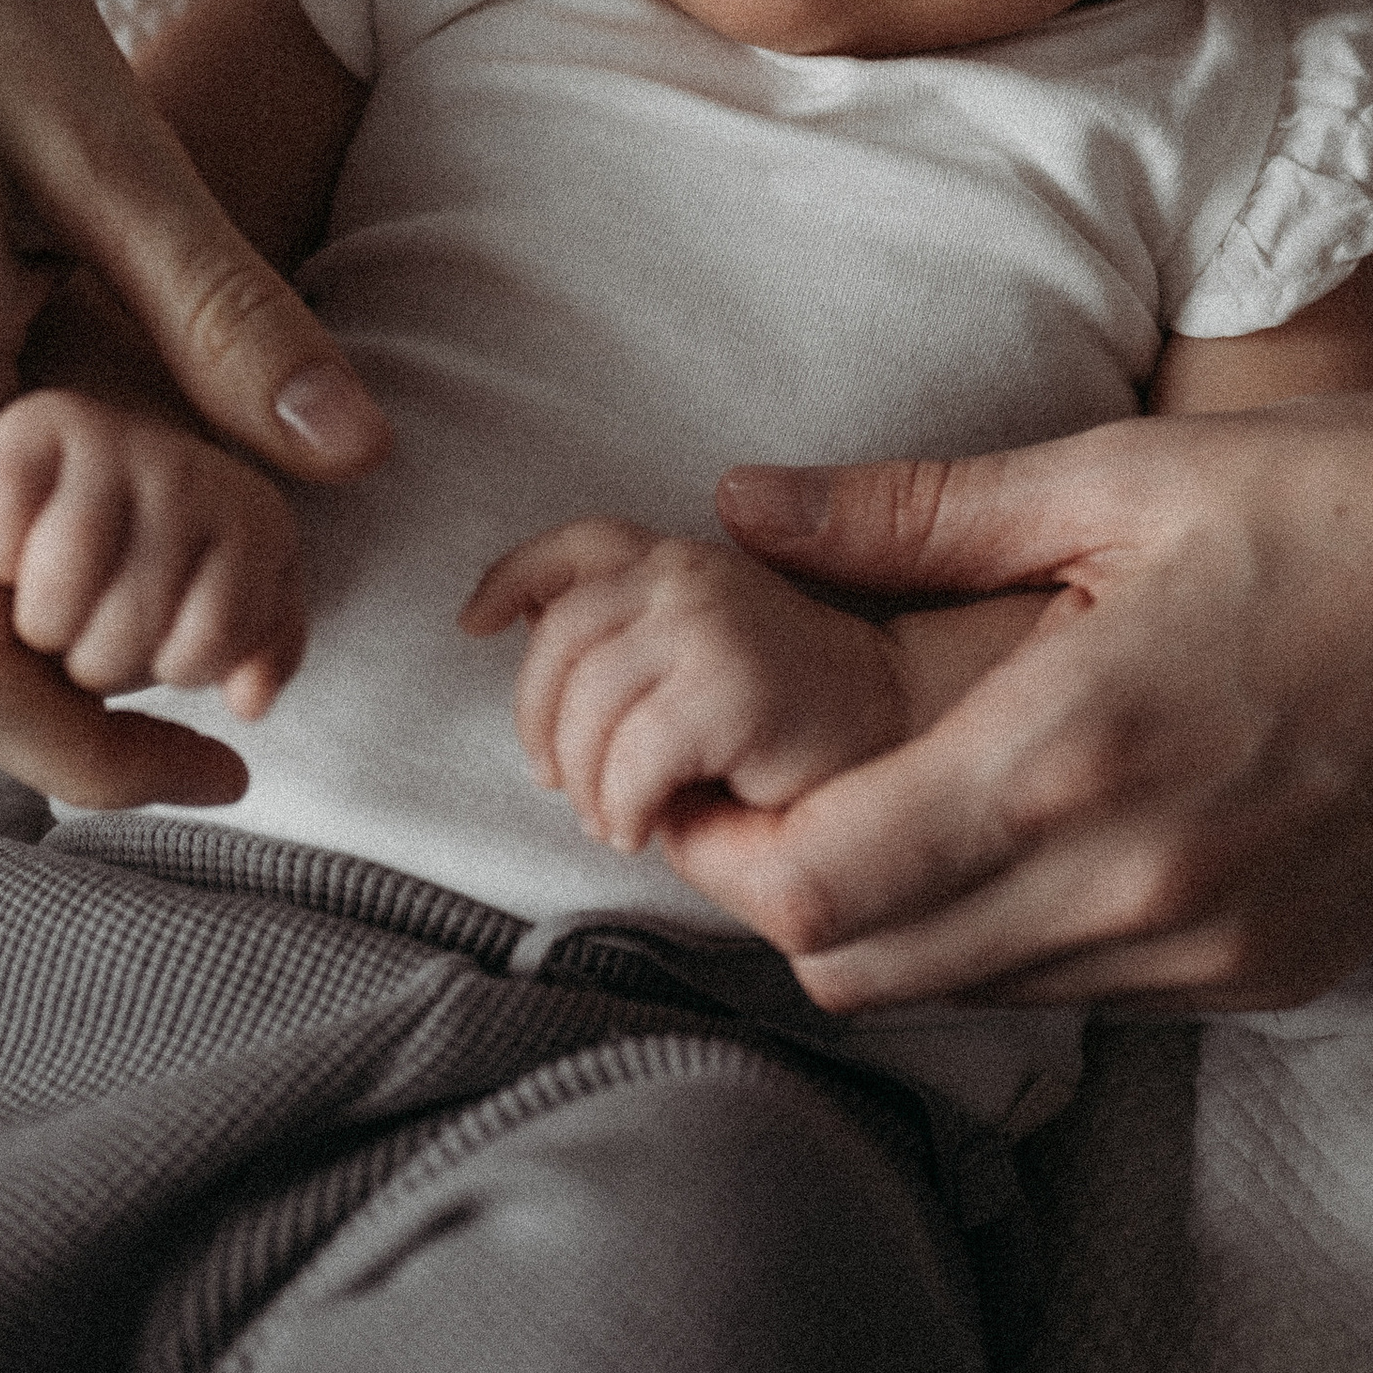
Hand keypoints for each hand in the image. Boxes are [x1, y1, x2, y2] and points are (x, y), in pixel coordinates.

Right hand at [0, 0, 385, 807]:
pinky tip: (91, 405)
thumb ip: (222, 307)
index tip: (230, 765)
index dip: (102, 759)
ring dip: (60, 575)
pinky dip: (5, 499)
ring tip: (196, 511)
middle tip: (255, 619)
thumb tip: (354, 451)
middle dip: (109, 663)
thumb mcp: (101, 136)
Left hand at [461, 521, 920, 858]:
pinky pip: (630, 757)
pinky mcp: (735, 688)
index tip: (474, 623)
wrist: (898, 751)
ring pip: (585, 707)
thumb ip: (630, 637)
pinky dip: (624, 808)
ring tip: (618, 818)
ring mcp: (714, 623)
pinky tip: (650, 828)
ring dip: (587, 783)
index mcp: (685, 560)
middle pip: (560, 638)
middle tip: (564, 784)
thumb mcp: (700, 663)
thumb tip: (520, 627)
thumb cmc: (794, 725)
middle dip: (541, 722)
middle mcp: (695, 571)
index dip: (513, 576)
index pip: (580, 544)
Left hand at [694, 392, 1372, 1015]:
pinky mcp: (1274, 976)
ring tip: (891, 794)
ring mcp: (1211, 954)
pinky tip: (1031, 823)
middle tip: (769, 783)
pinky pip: (1083, 990)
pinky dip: (1015, 933)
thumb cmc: (1361, 497)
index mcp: (1075, 756)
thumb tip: (742, 501)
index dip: (720, 850)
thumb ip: (916, 509)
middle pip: (864, 970)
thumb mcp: (1124, 471)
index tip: (698, 770)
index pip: (816, 892)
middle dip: (786, 892)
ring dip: (899, 920)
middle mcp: (1134, 891)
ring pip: (969, 992)